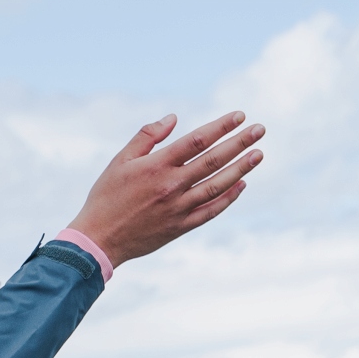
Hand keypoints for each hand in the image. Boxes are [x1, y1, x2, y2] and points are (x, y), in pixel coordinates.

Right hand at [67, 110, 263, 265]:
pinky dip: (228, 198)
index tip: (240, 116)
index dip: (221, 127)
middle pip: (214, 160)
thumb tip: (173, 119)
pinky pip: (210, 211)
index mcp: (156, 166)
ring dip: (241, 168)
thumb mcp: (120, 161)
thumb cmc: (106, 197)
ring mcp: (177, 208)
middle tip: (260, 129)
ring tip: (259, 154)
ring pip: (217, 185)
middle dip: (240, 143)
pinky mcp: (179, 227)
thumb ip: (146, 137)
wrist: (98, 241)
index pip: (197, 140)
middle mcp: (171, 186)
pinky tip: (241, 185)